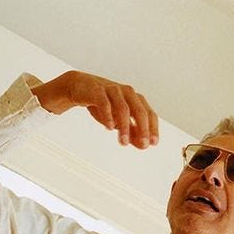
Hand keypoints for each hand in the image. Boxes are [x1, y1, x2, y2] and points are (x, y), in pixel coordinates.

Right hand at [32, 71, 158, 147]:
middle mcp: (127, 93)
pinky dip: (108, 114)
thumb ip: (131, 131)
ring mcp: (112, 90)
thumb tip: (143, 145)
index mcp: (135, 99)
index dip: (152, 128)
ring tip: (124, 142)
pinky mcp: (97, 90)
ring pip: (123, 108)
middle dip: (142, 128)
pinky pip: (104, 102)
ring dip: (125, 126)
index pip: (148, 113)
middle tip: (143, 145)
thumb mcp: (118, 120)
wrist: (80, 88)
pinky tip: (109, 127)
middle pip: (139, 110)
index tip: (153, 143)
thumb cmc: (103, 104)